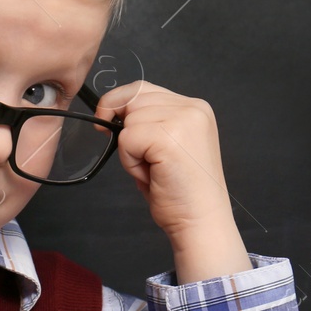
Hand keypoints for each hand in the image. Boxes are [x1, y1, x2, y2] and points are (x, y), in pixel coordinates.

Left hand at [93, 81, 233, 236]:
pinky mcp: (168, 137)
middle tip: (144, 159)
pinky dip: (130, 161)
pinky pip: (126, 139)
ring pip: (129, 119)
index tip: (110, 124)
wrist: (200, 221)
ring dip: (130, 149)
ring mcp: (183, 120)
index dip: (121, 106)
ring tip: (154, 169)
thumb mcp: (167, 145)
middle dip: (126, 129)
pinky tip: (152, 175)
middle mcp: (192, 108)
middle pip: (133, 97)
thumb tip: (113, 112)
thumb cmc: (182, 193)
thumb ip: (150, 122)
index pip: (143, 88)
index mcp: (195, 108)